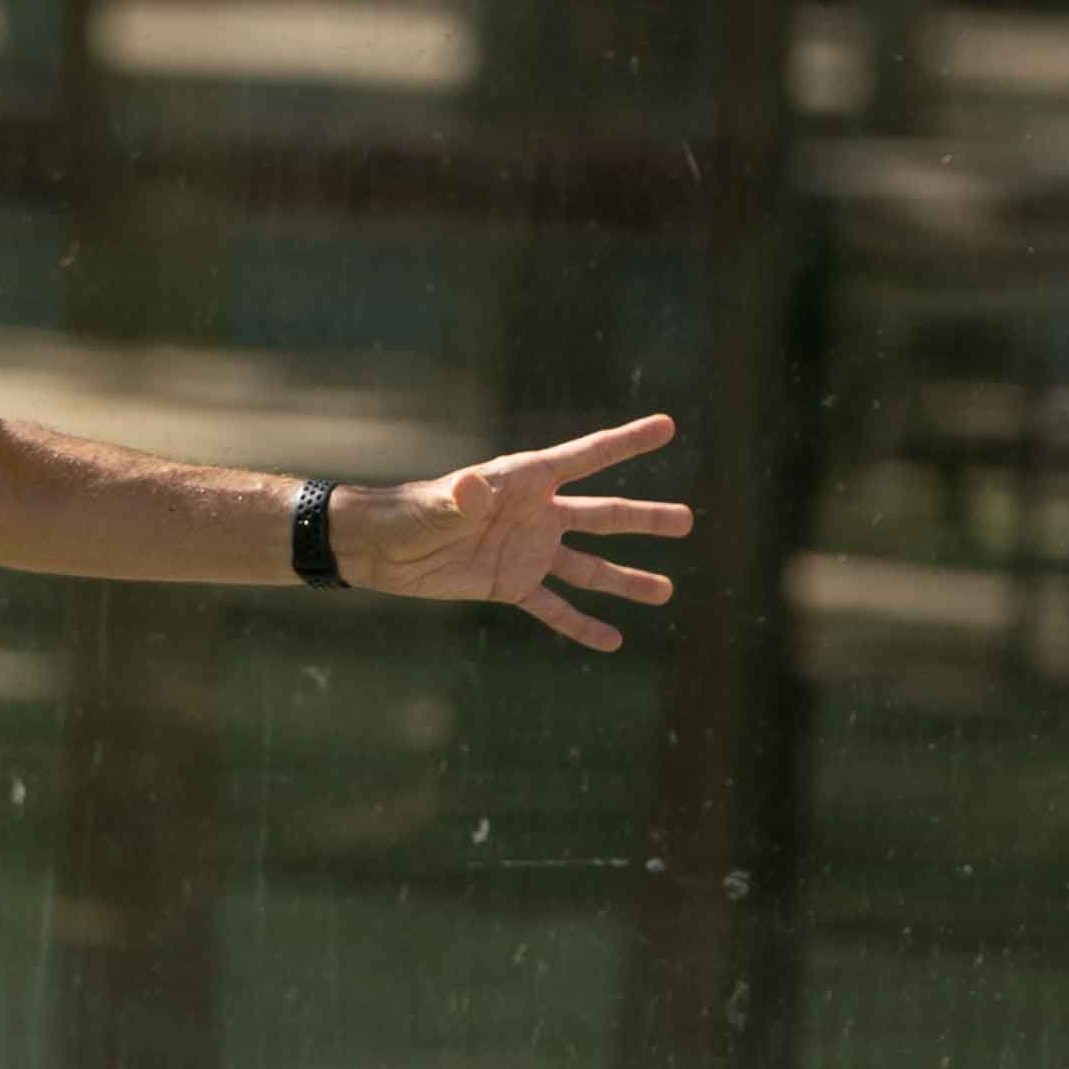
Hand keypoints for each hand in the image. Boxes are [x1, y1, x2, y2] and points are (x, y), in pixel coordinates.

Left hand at [350, 414, 688, 648]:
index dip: (628, 442)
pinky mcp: (511, 584)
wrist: (380, 548)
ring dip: (626, 581)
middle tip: (688, 520)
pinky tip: (612, 641)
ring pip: (589, 567)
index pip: (587, 458)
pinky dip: (581, 625)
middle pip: (602, 515)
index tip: (667, 426)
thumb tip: (471, 488)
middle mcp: (536, 513)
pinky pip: (554, 606)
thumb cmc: (407, 513)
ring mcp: (528, 551)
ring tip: (666, 591)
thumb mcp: (436, 505)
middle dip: (645, 519)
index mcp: (525, 481)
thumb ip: (461, 498)